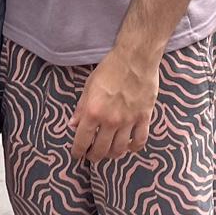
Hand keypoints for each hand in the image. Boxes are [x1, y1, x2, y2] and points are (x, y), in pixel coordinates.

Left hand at [70, 45, 159, 162]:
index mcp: (93, 112)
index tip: (77, 155)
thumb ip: (81, 108)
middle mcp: (110, 121)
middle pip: (101, 150)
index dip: (78, 152)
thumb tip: (72, 125)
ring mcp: (128, 121)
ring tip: (109, 152)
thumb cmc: (110, 68)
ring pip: (120, 149)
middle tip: (92, 156)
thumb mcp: (89, 86)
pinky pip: (140, 140)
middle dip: (94, 156)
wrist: (135, 58)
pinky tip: (130, 147)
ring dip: (112, 155)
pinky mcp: (144, 118)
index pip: (82, 141)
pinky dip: (134, 148)